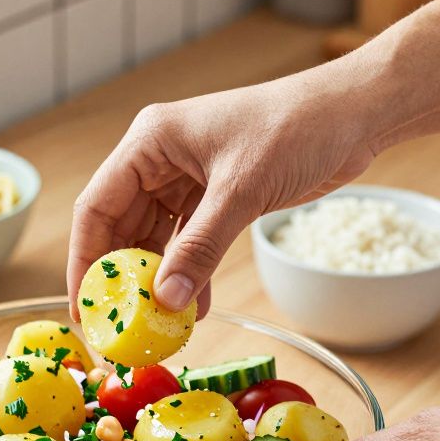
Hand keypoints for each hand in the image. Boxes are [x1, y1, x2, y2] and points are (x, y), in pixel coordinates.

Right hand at [66, 73, 376, 318]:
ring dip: (157, 280)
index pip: (97, 206)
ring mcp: (187, 179)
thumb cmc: (297, 127)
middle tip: (119, 325)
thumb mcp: (242, 191)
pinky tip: (191, 307)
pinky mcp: (215, 196)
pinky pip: (189, 243)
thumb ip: (200, 248)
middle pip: (120, 227)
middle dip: (120, 277)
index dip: (85, 259)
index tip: (85, 306)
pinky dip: (188, 273)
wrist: (355, 114)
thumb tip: (165, 300)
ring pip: (155, 239)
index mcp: (150, 142)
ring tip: (156, 324)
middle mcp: (160, 159)